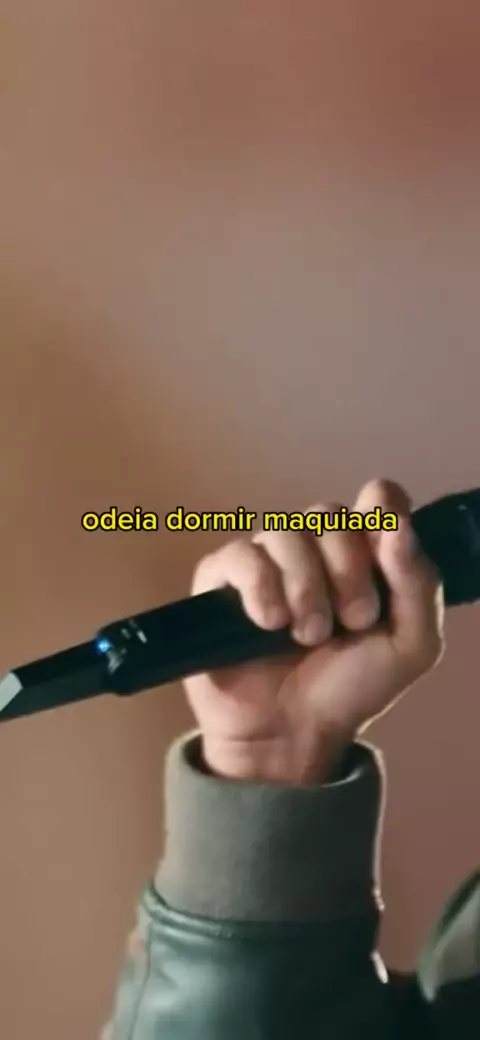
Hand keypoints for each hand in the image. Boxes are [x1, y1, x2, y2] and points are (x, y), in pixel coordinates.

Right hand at [184, 479, 443, 785]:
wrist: (294, 733)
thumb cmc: (351, 687)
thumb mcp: (411, 645)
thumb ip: (418, 583)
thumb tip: (397, 524)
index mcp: (363, 552)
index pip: (377, 498)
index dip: (383, 513)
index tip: (385, 551)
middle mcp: (314, 546)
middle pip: (329, 515)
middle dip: (347, 571)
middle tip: (351, 623)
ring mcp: (266, 560)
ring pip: (285, 532)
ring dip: (306, 588)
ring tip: (307, 636)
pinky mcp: (221, 579)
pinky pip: (240, 555)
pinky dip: (260, 587)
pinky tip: (268, 623)